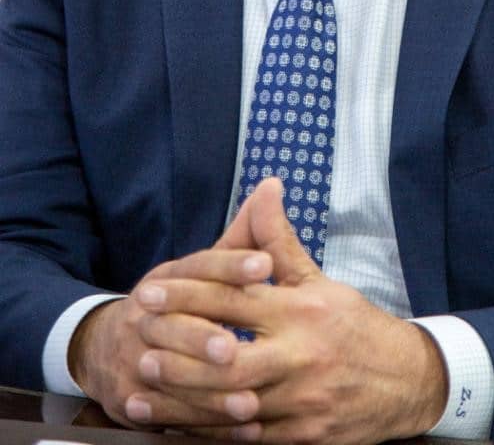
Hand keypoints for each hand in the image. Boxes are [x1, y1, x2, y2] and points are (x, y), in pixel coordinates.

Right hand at [68, 242, 272, 429]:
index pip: (200, 266)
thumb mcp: (203, 266)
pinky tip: (244, 428)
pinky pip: (170, 415)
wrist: (107, 347)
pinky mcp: (133, 397)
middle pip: (176, 322)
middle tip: (235, 347)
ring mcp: (135, 357)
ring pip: (171, 375)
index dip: (231, 264)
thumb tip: (273, 186)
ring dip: (209, 391)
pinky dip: (205, 425)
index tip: (264, 265)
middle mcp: (147, 313)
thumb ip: (243, 235)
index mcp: (169, 276)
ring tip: (250, 400)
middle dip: (203, 335)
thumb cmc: (177, 301)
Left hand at [132, 177, 447, 442]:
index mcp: (302, 311)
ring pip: (230, 406)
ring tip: (139, 394)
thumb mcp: (319, 280)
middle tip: (139, 341)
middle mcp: (301, 356)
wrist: (406, 382)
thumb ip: (279, 242)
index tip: (151, 292)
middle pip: (226, 359)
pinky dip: (208, 434)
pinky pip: (246, 440)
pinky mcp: (303, 439)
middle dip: (176, 353)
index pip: (235, 299)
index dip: (188, 294)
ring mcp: (301, 403)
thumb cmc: (354, 325)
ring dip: (180, 403)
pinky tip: (176, 427)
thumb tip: (265, 188)